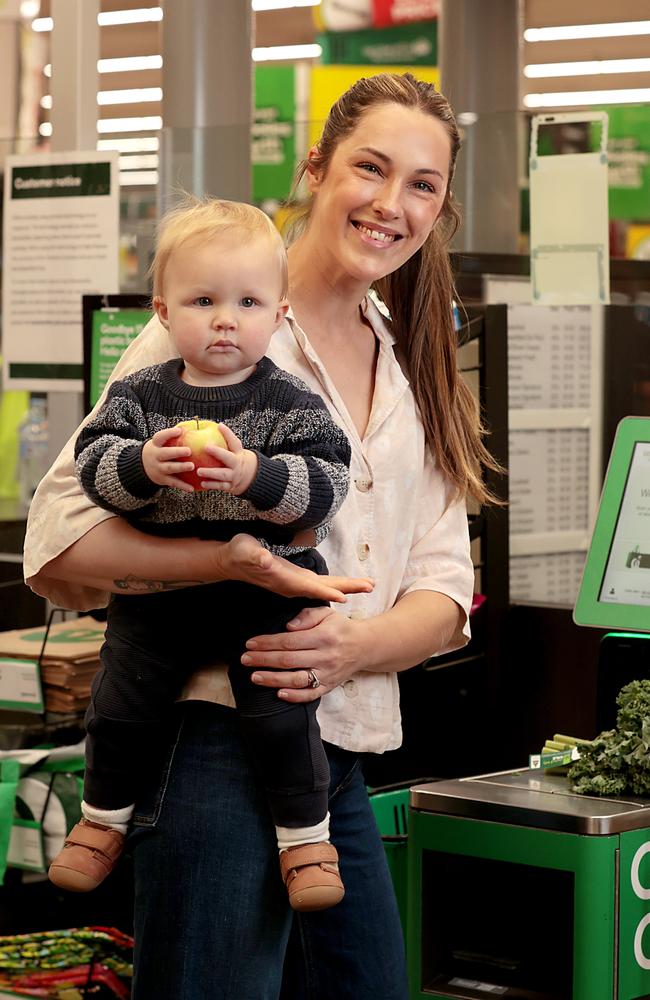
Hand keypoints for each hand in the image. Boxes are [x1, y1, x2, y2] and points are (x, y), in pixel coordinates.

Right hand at [142, 428, 194, 492]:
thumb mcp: (160, 443)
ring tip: (192, 466)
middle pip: (165, 454)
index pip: (160, 437)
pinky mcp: (162, 479)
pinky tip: (192, 488)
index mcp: (155, 445)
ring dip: (180, 467)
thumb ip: (172, 436)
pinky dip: (182, 486)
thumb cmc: (158, 450)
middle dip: (176, 452)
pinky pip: (173, 482)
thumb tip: (192, 426)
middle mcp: (155, 456)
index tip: (180, 431)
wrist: (140, 467)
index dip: (169, 433)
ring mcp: (158, 468)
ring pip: (169, 468)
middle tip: (189, 451)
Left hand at [197, 423, 257, 494]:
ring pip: (223, 474)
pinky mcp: (230, 486)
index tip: (219, 425)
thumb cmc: (233, 458)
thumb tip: (205, 424)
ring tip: (199, 471)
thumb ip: (223, 439)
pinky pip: (220, 486)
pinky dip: (212, 485)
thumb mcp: (232, 449)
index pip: (234, 441)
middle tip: (206, 447)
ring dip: (211, 473)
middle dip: (218, 452)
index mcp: (237, 452)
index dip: (228, 433)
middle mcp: (236, 463)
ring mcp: (233, 476)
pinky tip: (202, 483)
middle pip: (229, 458)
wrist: (247, 476)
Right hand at [221, 534, 373, 604]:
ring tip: (367, 585)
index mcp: (283, 579)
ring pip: (325, 586)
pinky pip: (320, 584)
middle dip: (347, 588)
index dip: (325, 592)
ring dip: (346, 587)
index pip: (308, 587)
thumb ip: (255, 556)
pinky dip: (336, 585)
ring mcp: (295, 582)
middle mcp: (292, 584)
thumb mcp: (245, 551)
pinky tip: (347, 587)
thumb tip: (265, 560)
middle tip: (370, 587)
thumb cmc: (239, 554)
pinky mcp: (296, 578)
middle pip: (324, 588)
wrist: (232, 562)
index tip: (344, 597)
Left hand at [241, 606, 367, 700]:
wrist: (364, 646)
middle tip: (245, 659)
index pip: (290, 641)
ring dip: (274, 680)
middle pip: (289, 660)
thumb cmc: (339, 627)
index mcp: (324, 636)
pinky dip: (295, 696)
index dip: (268, 643)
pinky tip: (279, 694)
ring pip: (297, 679)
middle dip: (264, 660)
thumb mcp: (326, 613)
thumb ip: (306, 616)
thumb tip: (288, 627)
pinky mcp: (329, 686)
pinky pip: (311, 694)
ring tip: (255, 677)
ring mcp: (328, 674)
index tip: (250, 644)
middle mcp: (326, 656)